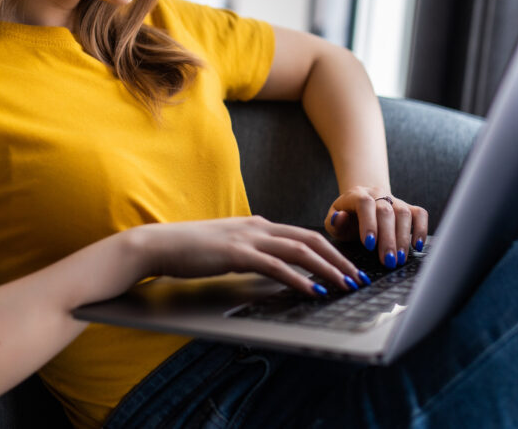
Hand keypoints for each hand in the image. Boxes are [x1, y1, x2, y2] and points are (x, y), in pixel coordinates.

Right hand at [130, 216, 367, 296]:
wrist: (158, 245)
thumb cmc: (190, 250)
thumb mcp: (228, 247)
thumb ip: (251, 252)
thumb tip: (273, 267)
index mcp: (259, 225)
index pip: (305, 235)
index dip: (331, 251)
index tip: (349, 267)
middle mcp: (258, 227)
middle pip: (311, 239)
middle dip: (339, 259)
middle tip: (359, 278)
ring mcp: (248, 238)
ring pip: (300, 250)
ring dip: (328, 269)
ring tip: (346, 285)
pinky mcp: (236, 253)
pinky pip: (276, 266)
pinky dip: (299, 278)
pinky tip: (313, 291)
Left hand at [323, 187, 428, 269]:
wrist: (362, 203)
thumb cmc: (347, 217)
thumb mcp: (333, 220)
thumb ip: (334, 222)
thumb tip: (339, 218)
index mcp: (356, 195)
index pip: (364, 203)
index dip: (368, 223)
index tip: (369, 245)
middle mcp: (378, 194)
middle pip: (386, 212)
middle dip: (388, 238)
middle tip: (388, 260)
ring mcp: (395, 200)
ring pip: (404, 213)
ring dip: (403, 238)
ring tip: (400, 259)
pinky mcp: (408, 208)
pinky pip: (420, 214)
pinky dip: (421, 229)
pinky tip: (417, 246)